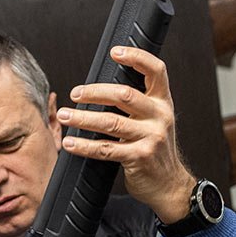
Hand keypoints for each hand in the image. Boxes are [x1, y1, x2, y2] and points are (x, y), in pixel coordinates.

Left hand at [56, 46, 196, 223]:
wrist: (169, 184)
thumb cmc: (156, 150)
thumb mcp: (155, 121)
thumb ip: (138, 104)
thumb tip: (102, 88)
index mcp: (163, 102)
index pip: (156, 71)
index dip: (136, 57)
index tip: (115, 52)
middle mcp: (159, 116)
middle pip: (124, 94)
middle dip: (94, 92)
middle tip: (75, 94)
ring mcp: (150, 137)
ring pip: (110, 121)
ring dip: (82, 118)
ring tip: (65, 116)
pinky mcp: (139, 157)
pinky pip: (105, 148)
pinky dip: (84, 146)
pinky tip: (70, 143)